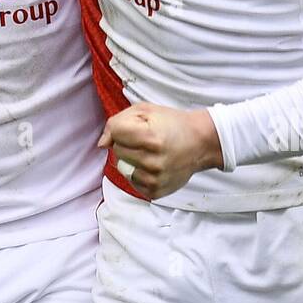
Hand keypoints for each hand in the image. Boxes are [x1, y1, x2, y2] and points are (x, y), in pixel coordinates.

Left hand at [98, 102, 223, 199]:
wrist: (200, 143)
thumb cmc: (171, 123)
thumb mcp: (145, 111)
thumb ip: (117, 122)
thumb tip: (102, 144)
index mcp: (151, 138)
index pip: (115, 133)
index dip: (122, 127)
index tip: (136, 127)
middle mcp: (153, 161)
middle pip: (117, 150)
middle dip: (127, 143)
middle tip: (146, 139)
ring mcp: (154, 179)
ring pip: (122, 167)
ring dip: (131, 159)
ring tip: (149, 152)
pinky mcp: (155, 191)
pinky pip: (132, 181)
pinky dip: (138, 173)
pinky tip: (152, 165)